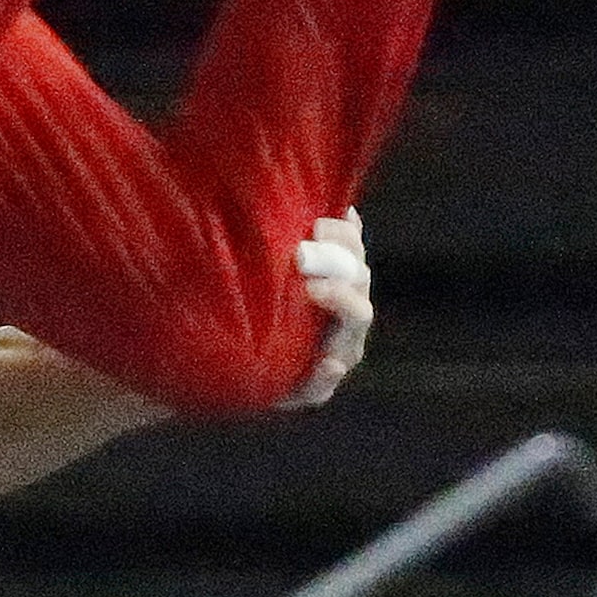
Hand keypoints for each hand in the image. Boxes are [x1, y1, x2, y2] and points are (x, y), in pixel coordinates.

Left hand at [278, 209, 370, 408]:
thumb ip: (315, 246)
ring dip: (338, 306)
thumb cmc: (265, 309)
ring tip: (312, 291)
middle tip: (300, 254)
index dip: (344, 237)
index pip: (354, 253)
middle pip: (359, 285)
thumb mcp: (281, 273)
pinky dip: (326, 375)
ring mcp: (339, 353)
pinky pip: (324, 386)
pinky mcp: (316, 388)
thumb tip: (346, 208)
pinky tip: (327, 364)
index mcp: (342, 284)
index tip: (316, 226)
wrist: (238, 362)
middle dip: (336, 266)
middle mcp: (348, 316)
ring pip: (353, 328)